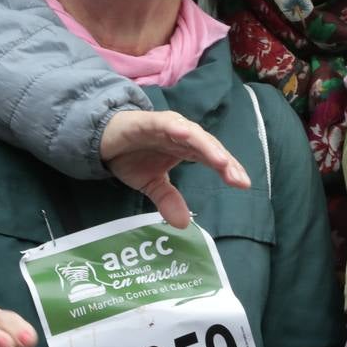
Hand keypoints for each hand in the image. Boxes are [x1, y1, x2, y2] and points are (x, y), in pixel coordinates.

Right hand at [102, 110, 250, 228]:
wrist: (102, 138)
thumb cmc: (132, 155)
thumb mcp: (151, 183)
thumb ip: (168, 199)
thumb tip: (183, 224)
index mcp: (185, 149)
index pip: (212, 158)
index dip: (228, 170)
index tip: (243, 185)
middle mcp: (180, 136)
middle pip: (208, 146)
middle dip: (224, 161)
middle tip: (237, 178)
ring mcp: (165, 127)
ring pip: (191, 134)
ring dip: (206, 146)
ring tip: (220, 161)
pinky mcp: (146, 122)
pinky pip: (163, 123)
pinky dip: (174, 127)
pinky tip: (185, 133)